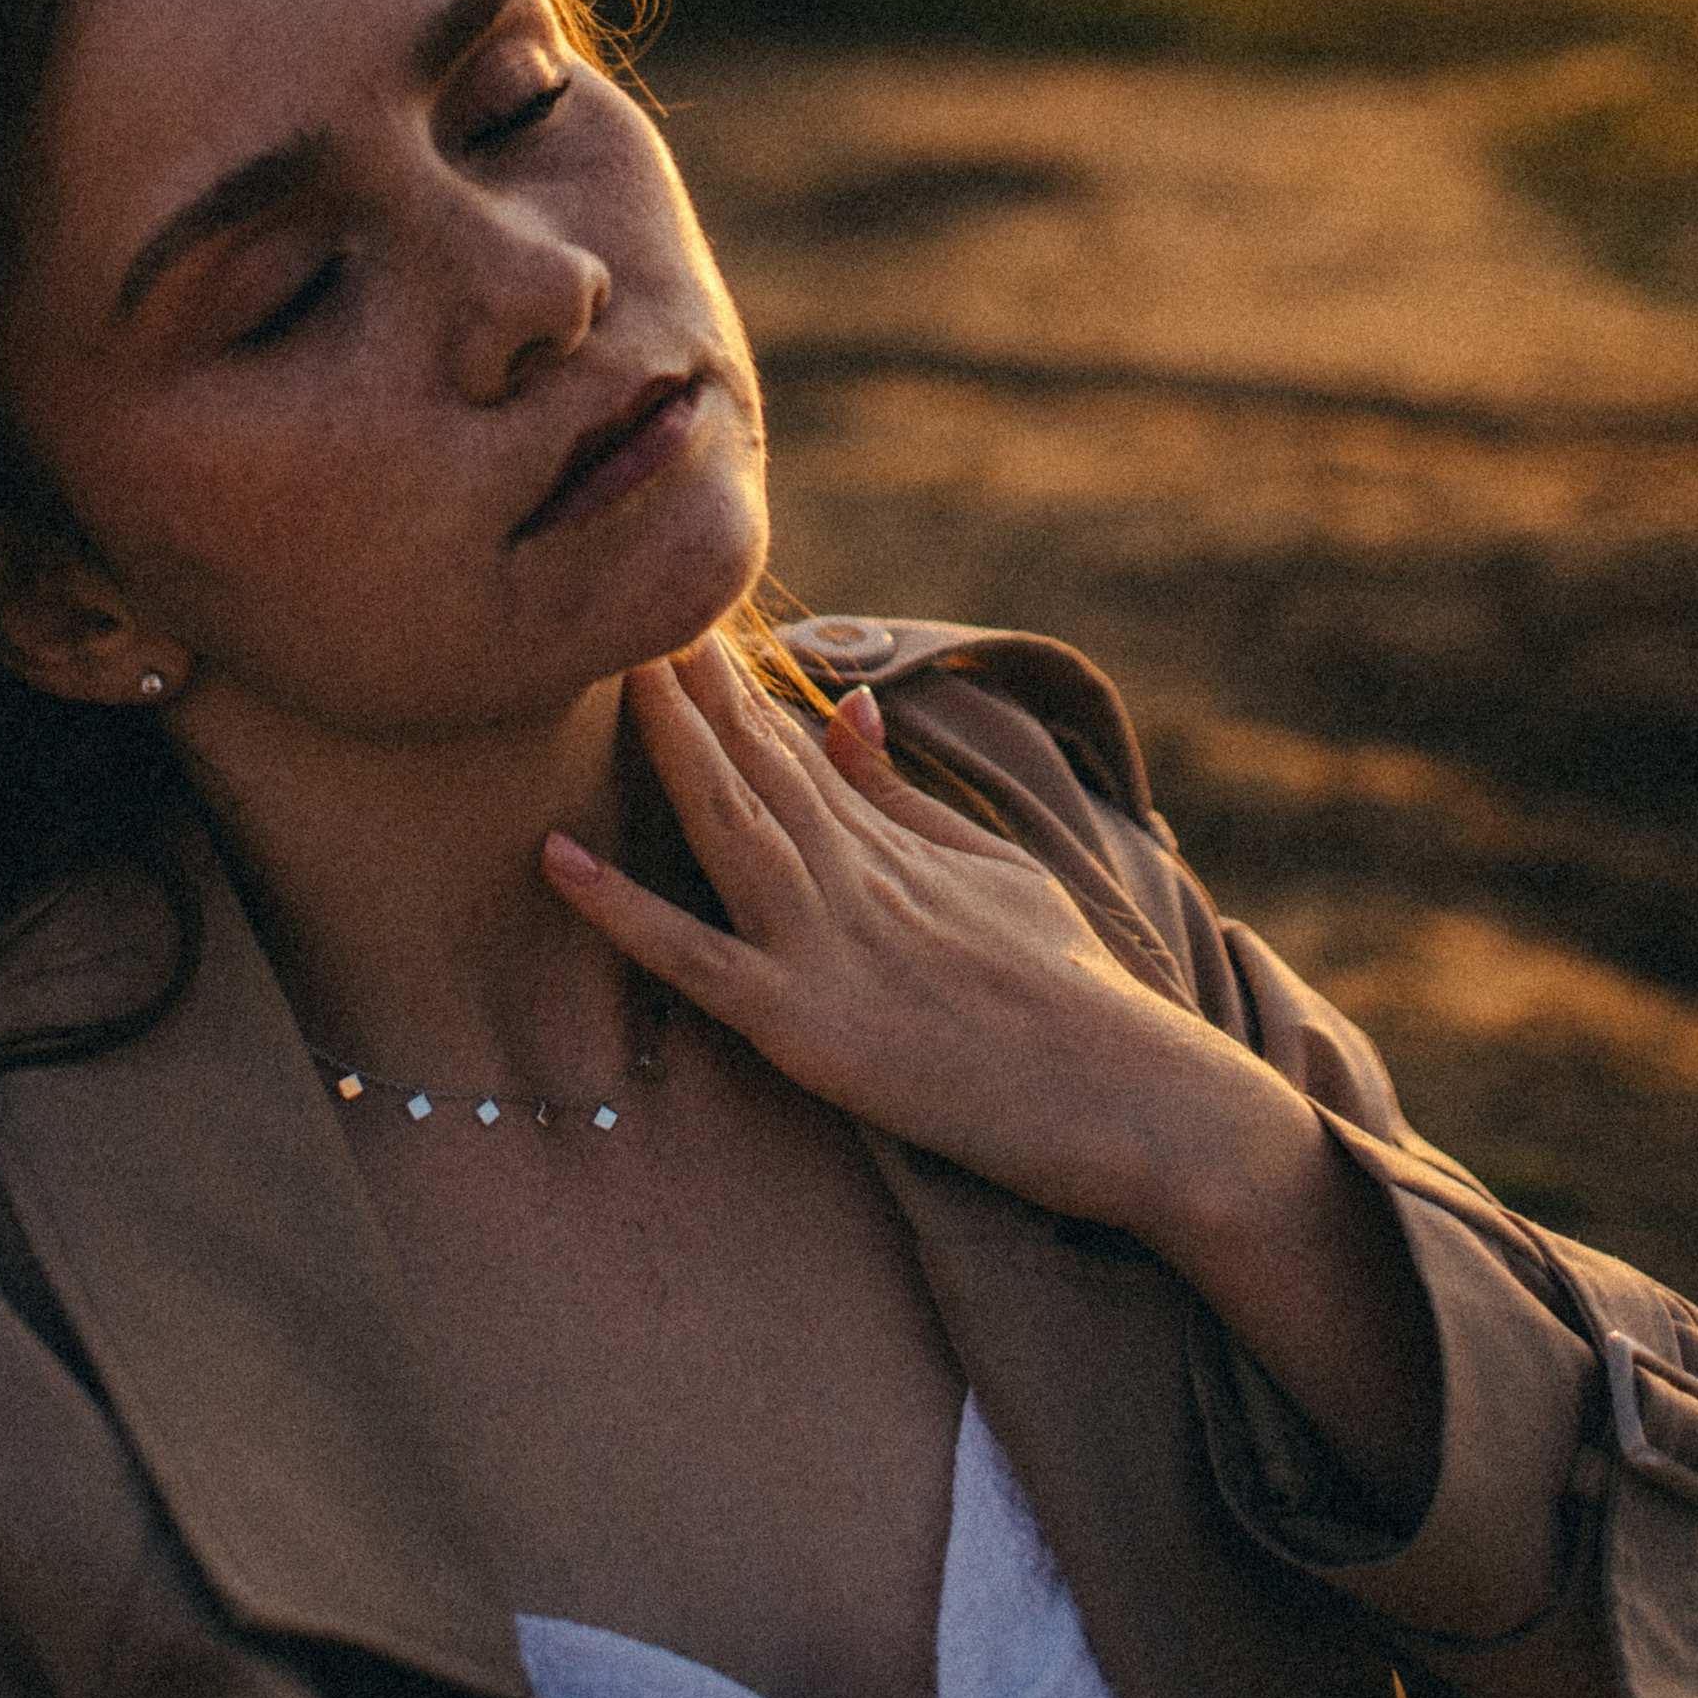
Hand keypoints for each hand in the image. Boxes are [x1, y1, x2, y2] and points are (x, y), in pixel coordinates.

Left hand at [544, 637, 1440, 1522]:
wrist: (1138, 1098)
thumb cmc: (1075, 994)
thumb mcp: (996, 870)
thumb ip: (907, 800)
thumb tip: (853, 710)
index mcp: (895, 845)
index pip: (791, 745)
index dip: (725, 683)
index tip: (672, 620)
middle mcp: (855, 881)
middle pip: (754, 764)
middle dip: (687, 685)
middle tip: (624, 600)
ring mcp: (829, 950)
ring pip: (726, 827)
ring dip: (665, 746)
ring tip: (608, 668)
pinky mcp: (809, 1028)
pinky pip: (696, 965)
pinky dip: (623, 915)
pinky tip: (558, 861)